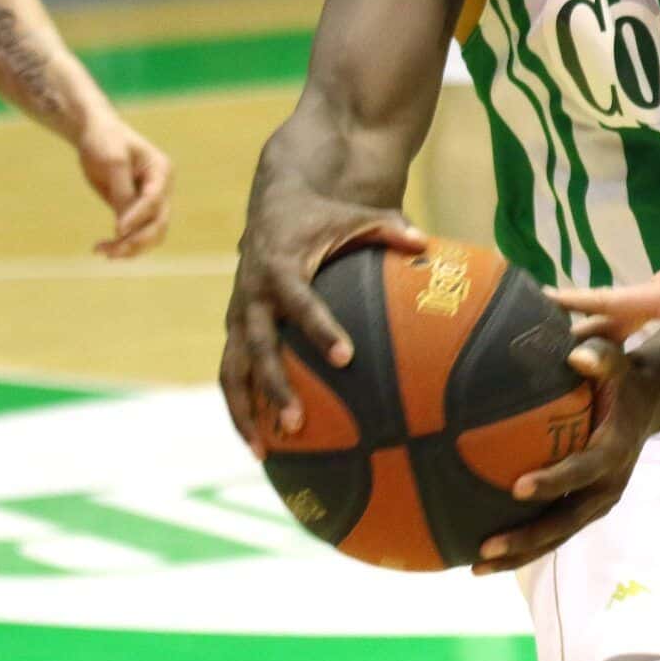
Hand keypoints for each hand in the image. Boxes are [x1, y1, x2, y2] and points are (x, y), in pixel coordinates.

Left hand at [75, 115, 171, 259]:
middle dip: (137, 240)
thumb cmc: (106, 140)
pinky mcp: (134, 209)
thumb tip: (124, 226)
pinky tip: (102, 249)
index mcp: (161, 171)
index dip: (138, 216)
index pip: (155, 200)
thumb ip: (122, 191)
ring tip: (103, 252)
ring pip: (150, 234)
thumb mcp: (113, 161)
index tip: (117, 230)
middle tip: (112, 252)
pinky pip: (135, 233)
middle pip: (159, 223)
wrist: (96, 133)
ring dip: (130, 247)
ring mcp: (150, 201)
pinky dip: (122, 244)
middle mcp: (161, 188)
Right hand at [218, 200, 427, 449]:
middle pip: (258, 348)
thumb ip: (390, 230)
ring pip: (233, 371)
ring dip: (245, 411)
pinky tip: (261, 445)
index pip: (301, 304)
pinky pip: (232, 375)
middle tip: (297, 422)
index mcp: (280, 268)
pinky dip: (242, 409)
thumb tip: (427, 244)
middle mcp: (252, 297)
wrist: (273, 208)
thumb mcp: (358, 217)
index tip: (346, 358)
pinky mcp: (233, 332)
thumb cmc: (325, 217)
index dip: (321, 330)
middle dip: (275, 386)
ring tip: (264, 452)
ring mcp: (238, 317)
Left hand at [471, 336, 659, 574]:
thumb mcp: (619, 363)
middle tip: (486, 548)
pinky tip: (486, 556)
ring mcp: (598, 502)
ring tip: (477, 566)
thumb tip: (575, 354)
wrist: (648, 405)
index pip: (582, 471)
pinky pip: (556, 532)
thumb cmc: (623, 380)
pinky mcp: (587, 508)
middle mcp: (608, 486)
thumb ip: (600, 358)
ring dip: (520, 554)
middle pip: (566, 521)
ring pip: (558, 536)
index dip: (553, 481)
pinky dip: (526, 548)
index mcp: (613, 452)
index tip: (517, 487)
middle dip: (527, 538)